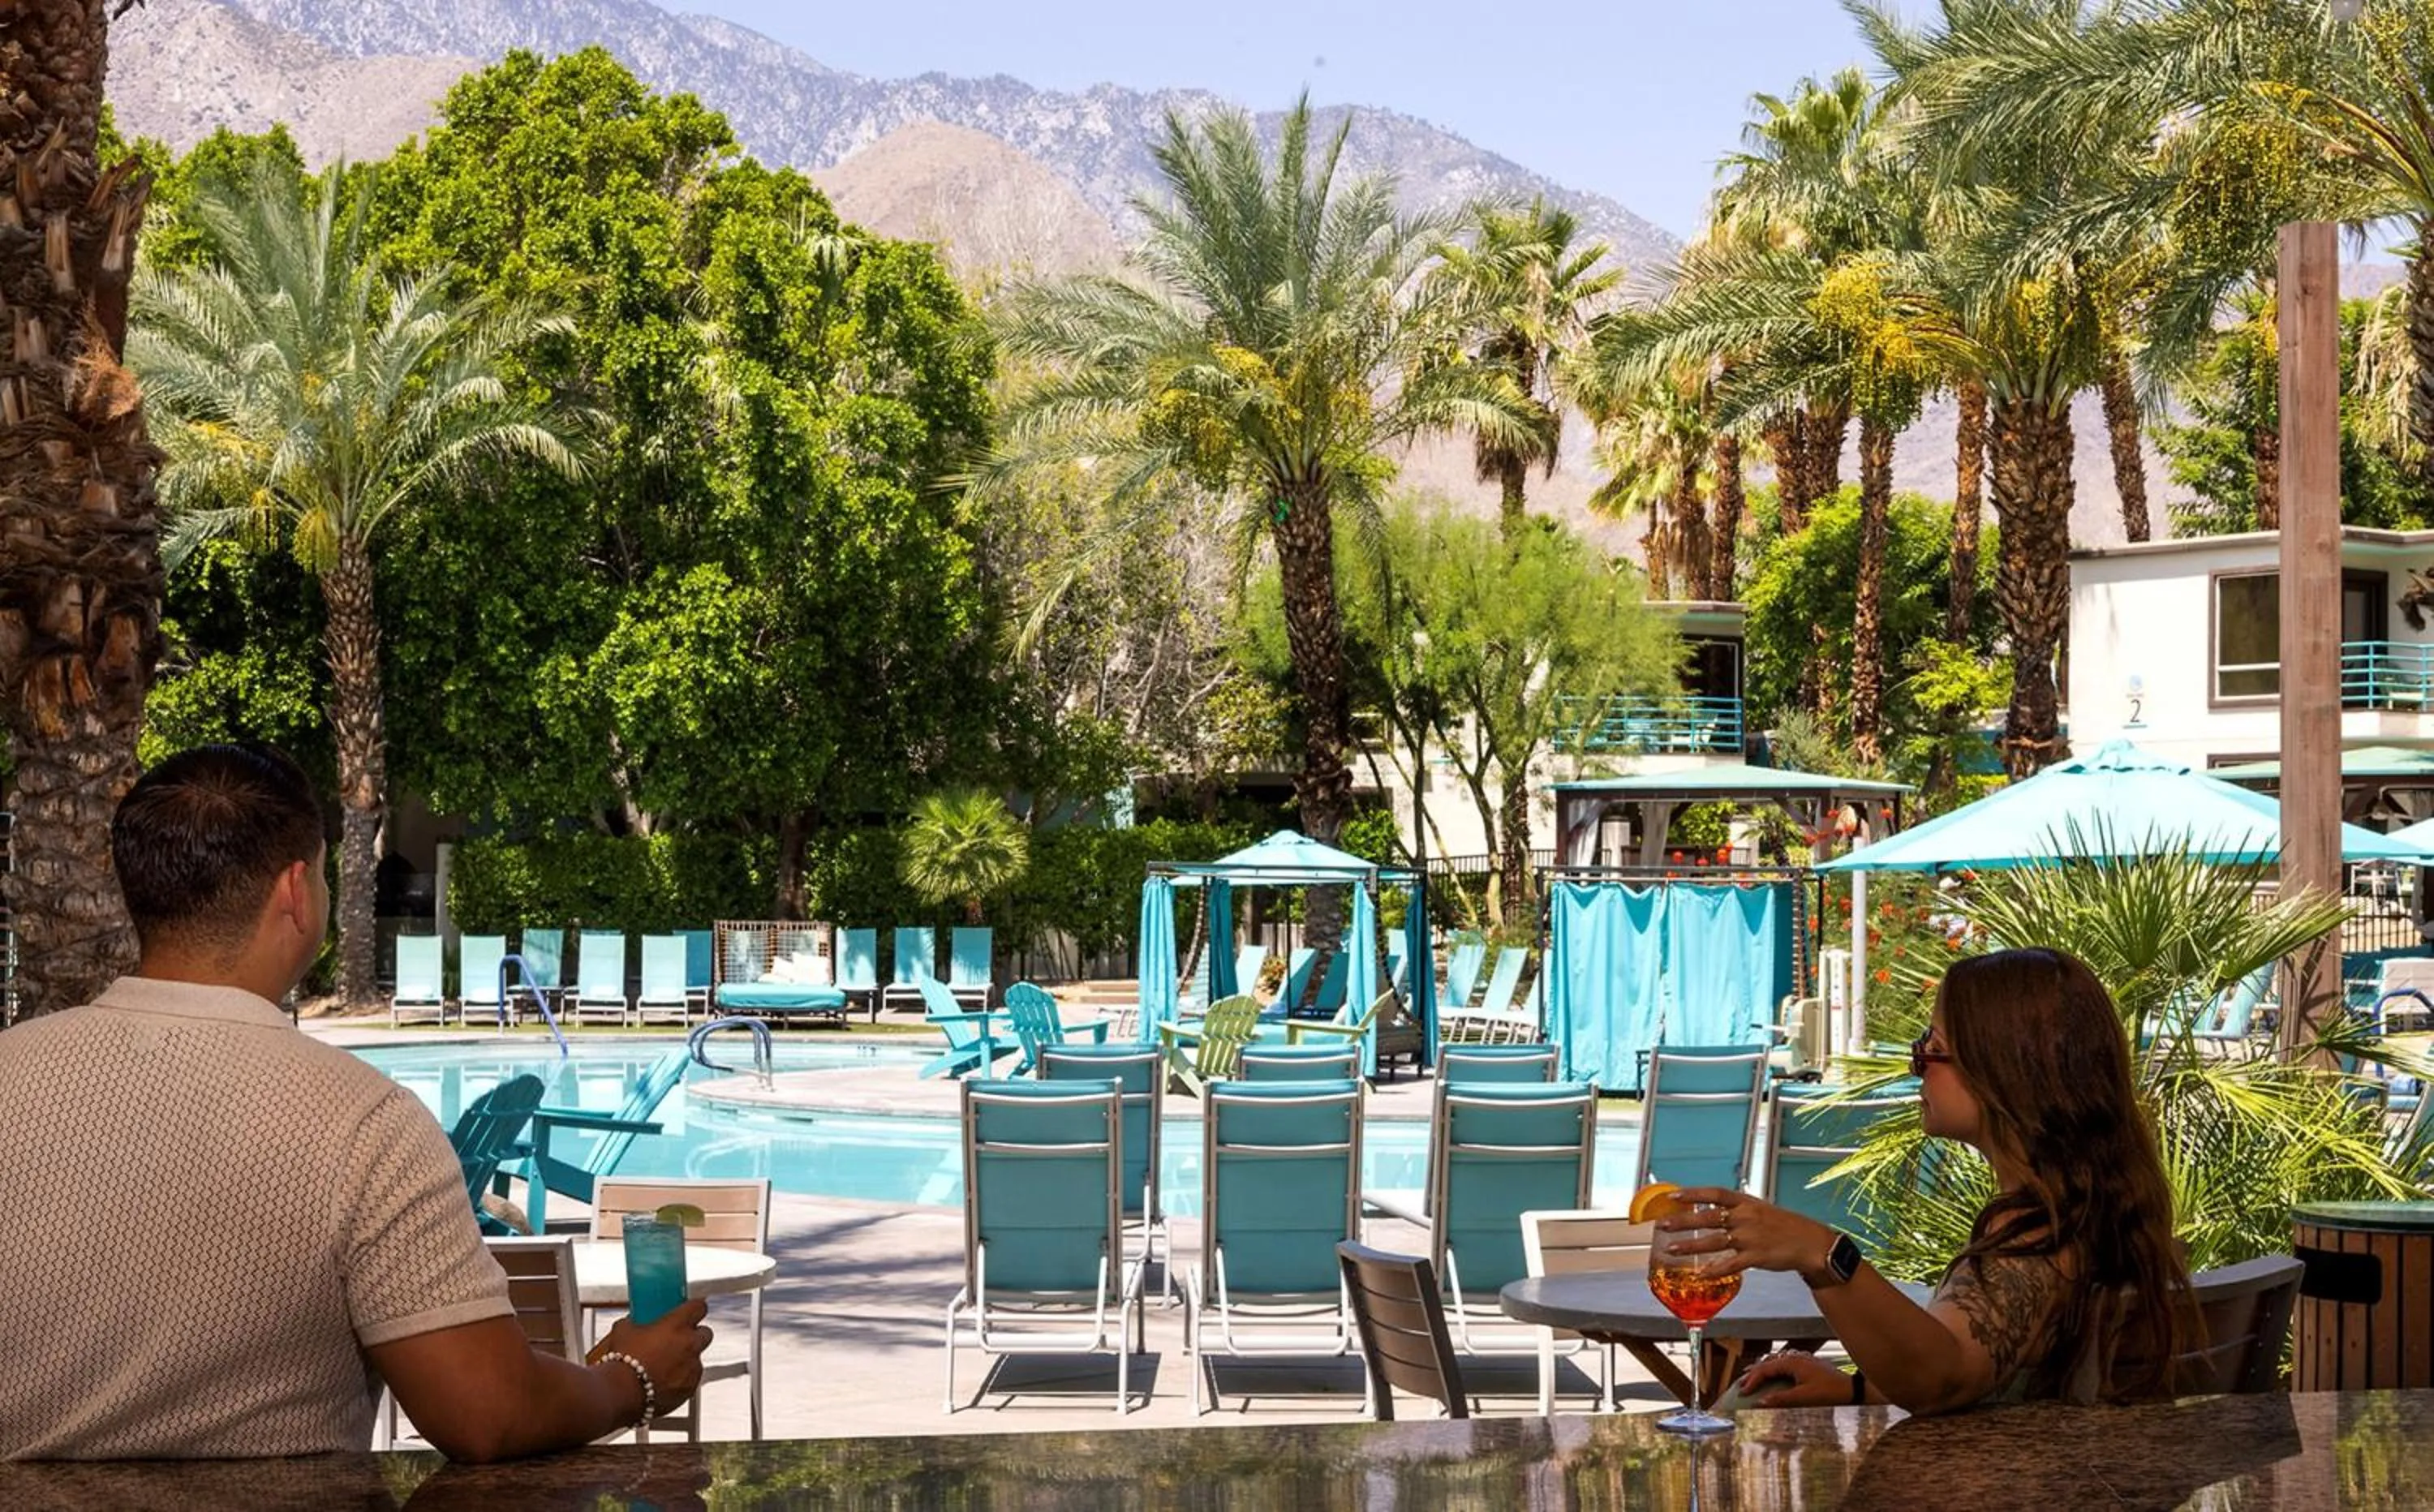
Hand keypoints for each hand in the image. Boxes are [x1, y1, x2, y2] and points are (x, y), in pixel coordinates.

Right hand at [592, 1298, 711, 1410]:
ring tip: (665, 1365)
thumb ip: (633, 1323)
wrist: (622, 1394)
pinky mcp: (690, 1389)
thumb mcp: (623, 1331)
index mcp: (677, 1324)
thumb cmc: (623, 1362)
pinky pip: (691, 1380)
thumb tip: (631, 1323)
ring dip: (687, 1360)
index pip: (699, 1307)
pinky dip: (682, 1380)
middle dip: (695, 1335)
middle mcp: (690, 1344)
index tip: (689, 1310)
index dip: (694, 1308)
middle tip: (678, 1339)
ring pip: (697, 1359)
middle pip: (705, 1333)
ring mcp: (693, 1367)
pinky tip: (665, 1382)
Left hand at [1653, 1187, 1836, 1277]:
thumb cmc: (1784, 1225)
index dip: (1693, 1194)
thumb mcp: (1760, 1208)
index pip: (1714, 1193)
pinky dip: (1714, 1270)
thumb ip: (1737, 1208)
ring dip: (1690, 1246)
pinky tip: (1700, 1274)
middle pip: (1708, 1217)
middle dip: (1682, 1221)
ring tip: (1671, 1249)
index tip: (1673, 1196)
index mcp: (1746, 1202)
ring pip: (1714, 1241)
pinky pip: (1730, 1264)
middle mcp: (1746, 1217)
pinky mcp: (1757, 1257)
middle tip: (1661, 1225)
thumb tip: (1710, 1207)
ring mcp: (1750, 1237)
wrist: (1811, 1242)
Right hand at [1732, 1348, 1857, 1408]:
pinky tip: (1774, 1373)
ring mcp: (1802, 1359)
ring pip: (1776, 1360)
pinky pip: (1785, 1362)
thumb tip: (1759, 1403)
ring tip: (1752, 1375)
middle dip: (1754, 1373)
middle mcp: (1795, 1357)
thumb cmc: (1829, 1393)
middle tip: (1741, 1384)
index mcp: (1792, 1362)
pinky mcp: (1808, 1364)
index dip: (1752, 1381)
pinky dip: (1774, 1368)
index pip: (1765, 1369)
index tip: (1742, 1393)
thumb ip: (1781, 1399)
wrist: (1852, 1389)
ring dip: (1763, 1369)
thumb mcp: (1804, 1398)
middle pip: (1768, 1362)